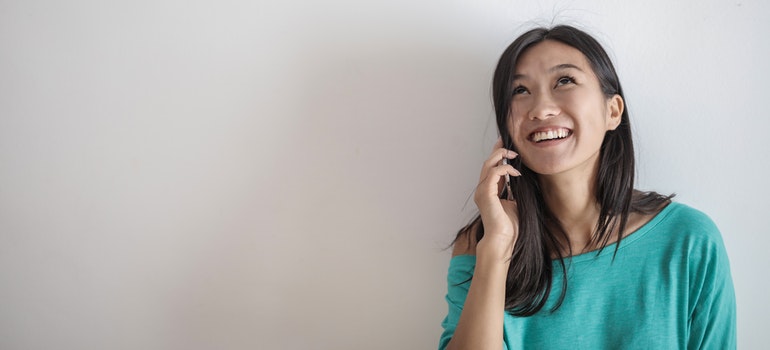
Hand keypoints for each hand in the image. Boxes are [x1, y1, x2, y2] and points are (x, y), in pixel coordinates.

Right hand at [473, 138, 520, 256]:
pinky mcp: (486, 194)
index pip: (491, 168)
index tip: (507, 145)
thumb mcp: (515, 203)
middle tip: (507, 141)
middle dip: (497, 150)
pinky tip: (516, 173)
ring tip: (514, 154)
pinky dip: (505, 169)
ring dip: (501, 156)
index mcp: (488, 191)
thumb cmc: (510, 226)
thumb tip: (520, 179)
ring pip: (488, 165)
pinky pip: (494, 174)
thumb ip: (514, 191)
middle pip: (487, 163)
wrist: (503, 240)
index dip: (497, 155)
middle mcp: (482, 189)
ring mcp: (482, 191)